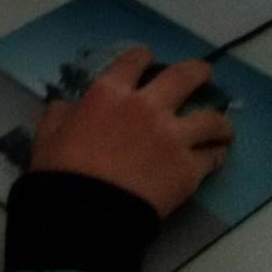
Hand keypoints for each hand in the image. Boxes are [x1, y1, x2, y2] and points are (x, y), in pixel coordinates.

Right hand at [29, 46, 233, 218]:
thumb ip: (60, 113)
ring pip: (210, 119)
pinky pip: (211, 157)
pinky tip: (216, 156)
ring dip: (218, 120)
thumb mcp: (48, 133)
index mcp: (110, 93)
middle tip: (204, 73)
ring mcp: (173, 137)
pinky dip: (215, 154)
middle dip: (198, 72)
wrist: (85, 215)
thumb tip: (65, 105)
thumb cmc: (61, 171)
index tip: (147, 58)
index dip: (142, 57)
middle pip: (184, 77)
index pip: (134, 61)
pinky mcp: (188, 169)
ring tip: (222, 125)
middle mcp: (147, 107)